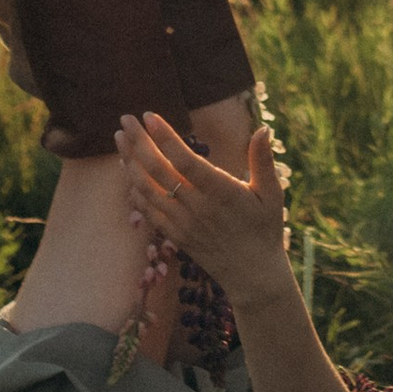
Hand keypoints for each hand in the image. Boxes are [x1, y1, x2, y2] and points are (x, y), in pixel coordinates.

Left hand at [117, 112, 293, 308]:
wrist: (253, 275)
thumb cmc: (265, 229)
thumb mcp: (272, 194)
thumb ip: (263, 161)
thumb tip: (263, 128)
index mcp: (222, 192)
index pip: (186, 161)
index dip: (165, 138)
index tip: (149, 116)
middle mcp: (198, 207)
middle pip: (159, 171)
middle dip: (139, 142)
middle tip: (125, 119)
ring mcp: (183, 223)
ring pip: (147, 189)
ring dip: (130, 162)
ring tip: (119, 138)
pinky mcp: (176, 236)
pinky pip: (148, 210)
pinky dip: (135, 189)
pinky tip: (128, 170)